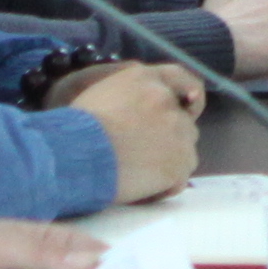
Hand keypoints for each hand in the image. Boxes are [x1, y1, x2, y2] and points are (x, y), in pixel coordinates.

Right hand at [57, 60, 205, 198]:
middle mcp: (165, 100)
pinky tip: (140, 190)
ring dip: (167, 164)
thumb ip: (129, 97)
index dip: (190, 93)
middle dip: (170, 139)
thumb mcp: (101, 95)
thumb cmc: (75, 131)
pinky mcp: (179, 162)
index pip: (181, 78)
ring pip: (185, 152)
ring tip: (135, 176)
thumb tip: (137, 114)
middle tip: (142, 157)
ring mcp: (177, 130)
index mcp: (145, 79)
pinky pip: (179, 179)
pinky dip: (164, 187)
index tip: (192, 105)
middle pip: (184, 122)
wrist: (75, 154)